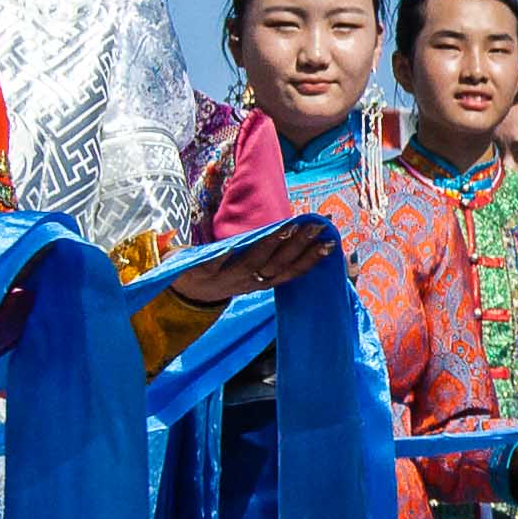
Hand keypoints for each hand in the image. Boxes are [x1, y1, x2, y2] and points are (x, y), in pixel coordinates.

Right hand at [130, 215, 339, 367]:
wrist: (193, 295)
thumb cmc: (188, 270)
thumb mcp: (182, 264)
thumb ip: (194, 258)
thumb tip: (191, 248)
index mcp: (219, 273)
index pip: (239, 259)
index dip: (255, 248)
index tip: (274, 231)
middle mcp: (241, 281)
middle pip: (267, 262)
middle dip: (289, 243)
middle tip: (309, 225)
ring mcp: (255, 285)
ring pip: (283, 271)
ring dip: (305, 253)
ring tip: (324, 236)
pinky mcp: (265, 286)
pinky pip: (290, 277)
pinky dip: (308, 264)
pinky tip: (325, 252)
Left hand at [163, 215, 337, 307]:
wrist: (186, 292)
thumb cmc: (224, 275)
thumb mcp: (251, 271)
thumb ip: (272, 255)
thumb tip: (300, 233)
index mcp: (261, 282)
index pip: (290, 271)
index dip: (311, 259)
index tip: (330, 242)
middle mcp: (247, 283)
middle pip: (276, 265)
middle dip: (298, 246)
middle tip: (316, 226)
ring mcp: (224, 279)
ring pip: (252, 263)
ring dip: (270, 246)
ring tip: (287, 227)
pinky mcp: (201, 273)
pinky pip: (212, 265)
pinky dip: (221, 257)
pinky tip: (230, 246)